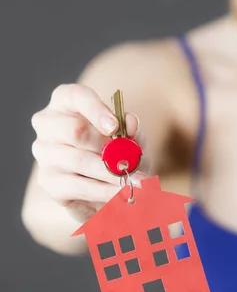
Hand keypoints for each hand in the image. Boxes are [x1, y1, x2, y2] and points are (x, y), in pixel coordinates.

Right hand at [31, 84, 149, 222]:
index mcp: (66, 102)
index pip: (75, 95)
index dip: (95, 110)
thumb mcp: (133, 141)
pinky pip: (78, 186)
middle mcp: (48, 123)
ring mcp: (44, 152)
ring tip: (137, 183)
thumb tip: (131, 121)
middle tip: (131, 162)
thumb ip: (134, 130)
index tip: (115, 127)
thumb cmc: (119, 154)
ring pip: (79, 160)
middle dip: (107, 148)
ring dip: (113, 174)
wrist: (112, 189)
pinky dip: (105, 191)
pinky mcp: (48, 180)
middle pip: (74, 130)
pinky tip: (122, 195)